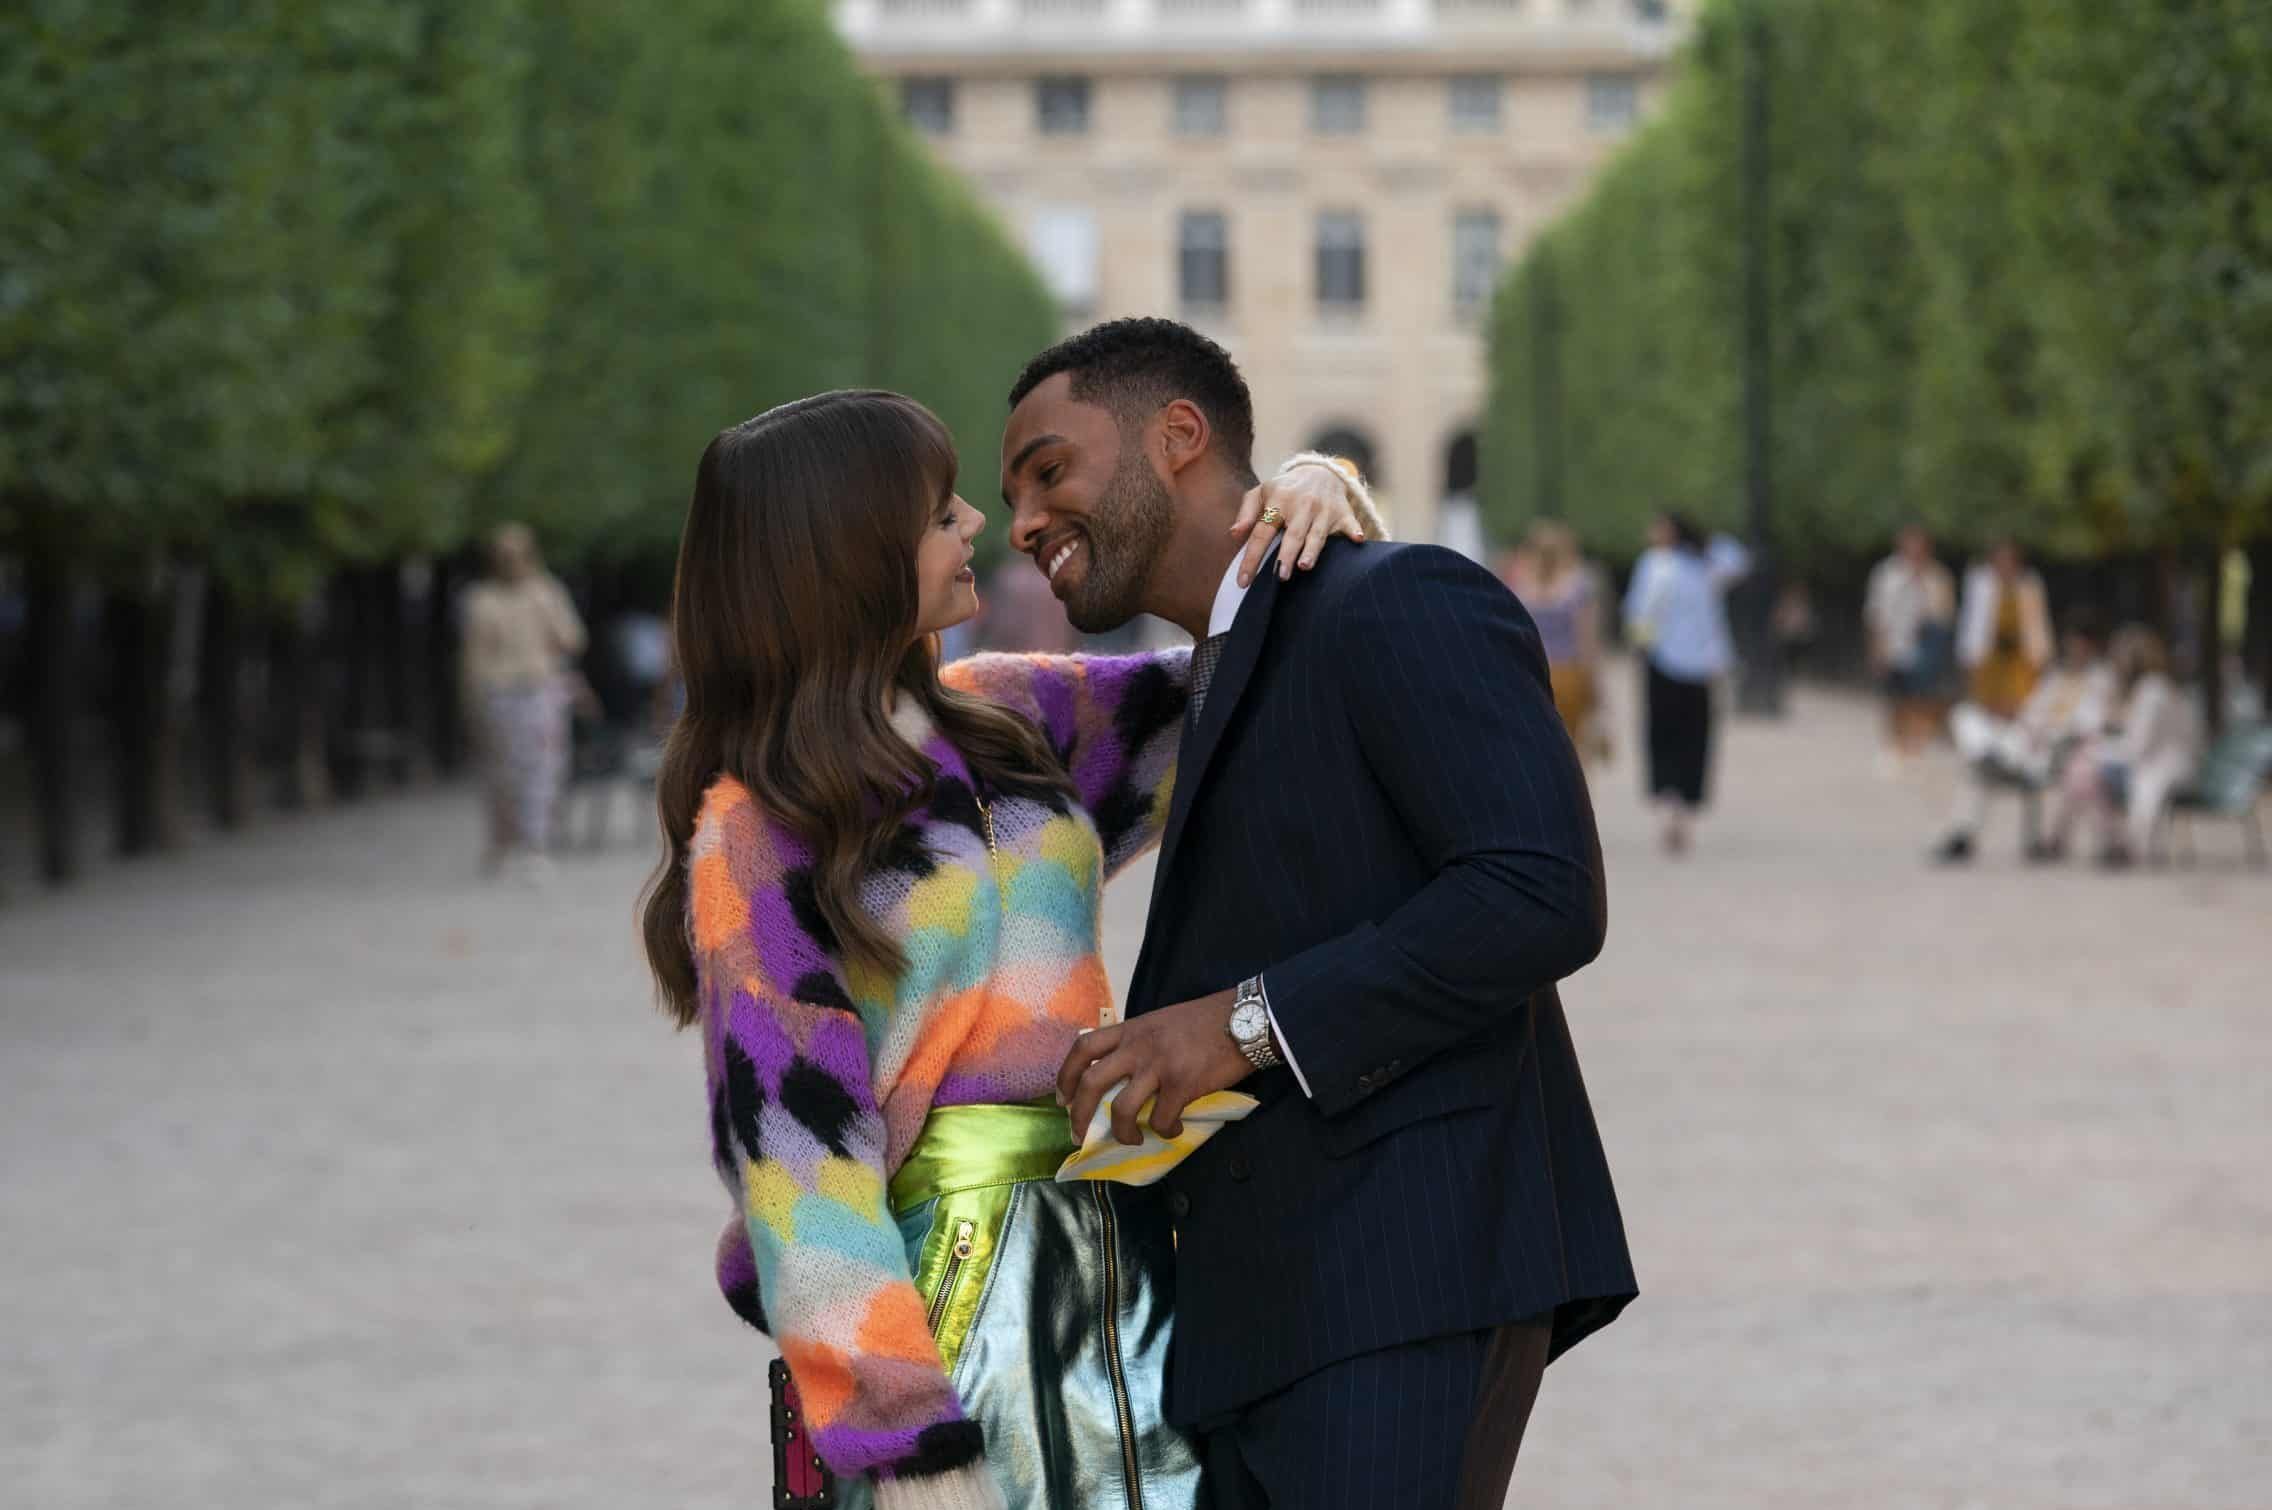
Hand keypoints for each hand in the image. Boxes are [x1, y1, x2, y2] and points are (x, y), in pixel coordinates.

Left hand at [1057, 990, 1252, 1144]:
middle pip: (1092, 1082)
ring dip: (1122, 1132)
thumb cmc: (1206, 1021)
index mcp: (1131, 1029)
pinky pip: (1163, 1118)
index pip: (1083, 1048)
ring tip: (1132, 1139)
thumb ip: (1139, 1042)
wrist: (1244, 1019)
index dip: (1066, 1076)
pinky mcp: (1183, 1084)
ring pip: (1122, 1108)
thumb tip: (1124, 1073)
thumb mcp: (1161, 1022)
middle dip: (1079, 1115)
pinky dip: (1166, 1131)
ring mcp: (1159, 1065)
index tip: (1063, 1099)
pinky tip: (1175, 1128)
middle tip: (1079, 1135)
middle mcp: (1138, 1046)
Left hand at [1231, 461, 1368, 587]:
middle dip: (1286, 555)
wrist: (1321, 471)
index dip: (1252, 557)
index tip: (1244, 581)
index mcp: (1278, 501)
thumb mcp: (1262, 492)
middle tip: (1280, 576)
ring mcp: (1324, 510)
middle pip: (1292, 534)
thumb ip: (1247, 512)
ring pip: (1317, 533)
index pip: (1261, 532)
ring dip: (1312, 549)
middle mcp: (1301, 505)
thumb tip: (1234, 534)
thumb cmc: (1285, 489)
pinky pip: (1350, 523)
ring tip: (1304, 566)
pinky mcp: (1343, 513)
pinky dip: (1354, 531)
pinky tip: (1357, 539)